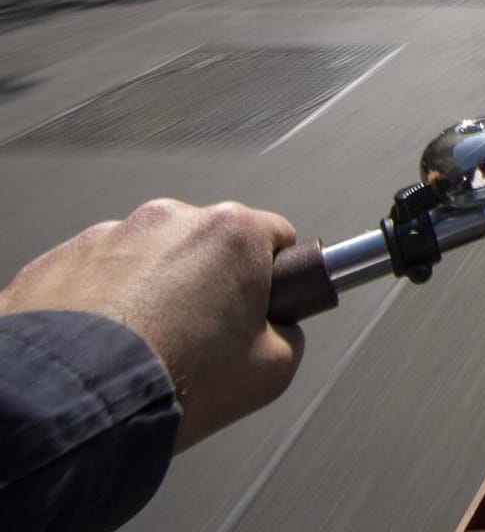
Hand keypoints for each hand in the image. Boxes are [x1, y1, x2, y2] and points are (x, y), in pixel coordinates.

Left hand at [0, 199, 303, 450]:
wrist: (72, 407)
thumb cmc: (172, 383)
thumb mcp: (273, 369)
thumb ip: (288, 333)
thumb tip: (276, 327)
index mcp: (231, 232)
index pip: (276, 237)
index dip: (273, 278)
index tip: (261, 307)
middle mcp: (168, 220)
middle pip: (206, 245)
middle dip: (207, 282)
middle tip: (201, 339)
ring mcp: (105, 237)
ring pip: (145, 259)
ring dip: (150, 292)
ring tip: (143, 348)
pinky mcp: (54, 263)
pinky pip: (91, 277)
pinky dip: (99, 305)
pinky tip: (102, 348)